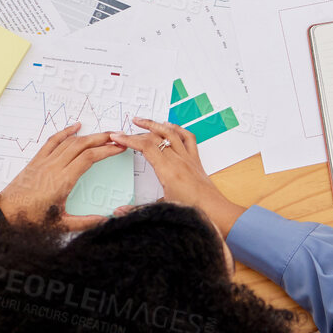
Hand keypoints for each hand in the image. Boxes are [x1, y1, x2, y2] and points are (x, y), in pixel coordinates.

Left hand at [0, 124, 124, 228]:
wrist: (4, 214)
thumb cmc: (29, 220)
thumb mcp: (60, 225)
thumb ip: (85, 223)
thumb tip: (105, 221)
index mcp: (63, 181)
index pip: (89, 158)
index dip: (107, 151)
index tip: (119, 148)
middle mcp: (54, 167)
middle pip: (83, 145)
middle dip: (102, 138)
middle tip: (117, 137)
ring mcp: (45, 161)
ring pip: (70, 141)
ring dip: (89, 135)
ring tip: (103, 134)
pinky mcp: (37, 160)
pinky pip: (53, 140)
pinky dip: (66, 131)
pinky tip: (76, 126)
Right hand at [109, 117, 243, 237]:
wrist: (215, 212)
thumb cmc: (192, 211)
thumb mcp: (162, 210)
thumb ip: (138, 210)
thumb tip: (118, 212)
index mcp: (169, 171)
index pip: (146, 148)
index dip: (130, 140)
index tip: (117, 137)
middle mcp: (179, 160)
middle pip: (156, 138)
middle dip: (138, 132)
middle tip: (123, 130)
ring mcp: (188, 158)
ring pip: (171, 133)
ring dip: (156, 124)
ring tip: (142, 121)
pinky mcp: (195, 159)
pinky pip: (187, 138)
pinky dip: (177, 129)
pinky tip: (169, 126)